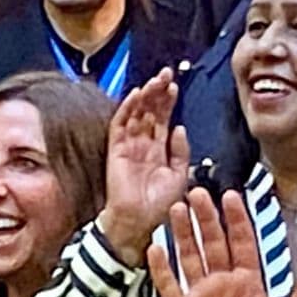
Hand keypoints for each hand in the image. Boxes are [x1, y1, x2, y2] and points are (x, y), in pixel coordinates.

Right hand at [96, 72, 190, 258]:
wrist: (139, 222)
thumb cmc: (159, 205)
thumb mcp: (180, 175)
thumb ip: (181, 151)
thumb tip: (181, 128)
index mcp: (158, 149)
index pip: (162, 118)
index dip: (168, 102)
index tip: (175, 86)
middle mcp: (143, 143)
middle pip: (149, 111)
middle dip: (157, 92)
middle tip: (166, 74)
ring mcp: (128, 145)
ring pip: (136, 113)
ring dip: (145, 96)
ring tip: (155, 80)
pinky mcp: (116, 150)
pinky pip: (119, 125)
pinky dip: (126, 109)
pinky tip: (135, 96)